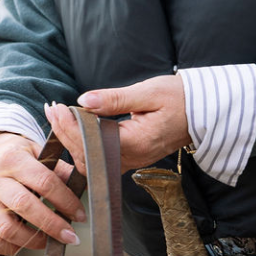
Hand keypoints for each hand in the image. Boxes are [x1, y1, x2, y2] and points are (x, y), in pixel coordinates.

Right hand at [0, 131, 85, 255]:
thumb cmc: (16, 156)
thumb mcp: (36, 151)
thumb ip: (57, 168)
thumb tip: (80, 186)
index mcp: (13, 159)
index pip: (44, 181)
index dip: (66, 200)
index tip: (81, 215)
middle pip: (25, 205)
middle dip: (52, 225)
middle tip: (72, 236)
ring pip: (6, 228)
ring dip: (32, 240)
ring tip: (48, 241)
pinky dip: (10, 248)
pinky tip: (25, 242)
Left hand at [44, 75, 191, 174]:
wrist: (203, 112)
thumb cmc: (180, 99)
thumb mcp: (148, 93)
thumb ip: (115, 99)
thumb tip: (84, 101)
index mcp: (137, 143)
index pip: (94, 141)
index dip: (71, 126)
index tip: (57, 108)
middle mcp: (133, 158)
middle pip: (89, 156)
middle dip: (66, 133)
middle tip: (52, 110)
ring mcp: (133, 161)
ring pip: (93, 162)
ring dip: (72, 141)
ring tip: (59, 117)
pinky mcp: (132, 157)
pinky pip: (102, 160)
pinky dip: (84, 146)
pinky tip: (75, 129)